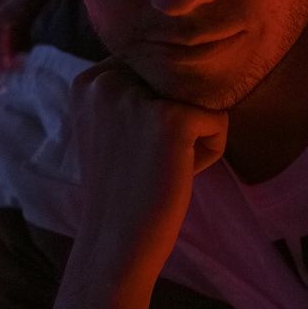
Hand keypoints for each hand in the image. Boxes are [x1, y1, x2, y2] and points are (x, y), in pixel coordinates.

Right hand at [50, 57, 228, 308]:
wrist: (115, 245)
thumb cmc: (123, 190)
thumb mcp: (110, 127)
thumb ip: (130, 91)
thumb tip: (182, 63)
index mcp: (89, 80)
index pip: (155, 70)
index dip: (156, 111)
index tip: (132, 150)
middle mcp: (107, 80)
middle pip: (179, 81)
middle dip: (176, 121)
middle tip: (148, 161)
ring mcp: (138, 98)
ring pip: (200, 100)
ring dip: (193, 137)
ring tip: (162, 167)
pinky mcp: (172, 119)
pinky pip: (219, 122)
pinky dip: (210, 153)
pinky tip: (178, 175)